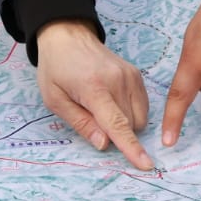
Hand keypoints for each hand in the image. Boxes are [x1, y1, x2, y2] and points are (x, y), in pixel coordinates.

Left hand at [35, 19, 152, 169]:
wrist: (67, 35)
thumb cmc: (56, 68)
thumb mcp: (55, 99)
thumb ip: (80, 123)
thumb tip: (104, 145)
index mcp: (94, 88)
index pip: (117, 124)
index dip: (131, 147)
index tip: (146, 164)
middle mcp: (117, 81)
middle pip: (129, 125)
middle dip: (114, 132)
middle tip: (90, 115)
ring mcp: (130, 76)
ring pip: (139, 118)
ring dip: (124, 123)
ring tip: (100, 105)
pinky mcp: (136, 74)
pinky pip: (143, 106)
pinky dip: (131, 112)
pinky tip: (112, 101)